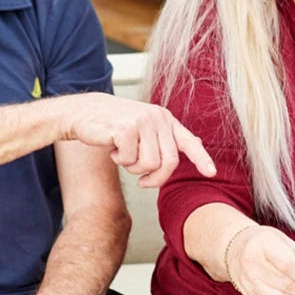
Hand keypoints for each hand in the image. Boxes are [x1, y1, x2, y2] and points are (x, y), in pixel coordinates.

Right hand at [62, 93, 215, 186]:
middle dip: (155, 179)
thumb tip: (196, 142)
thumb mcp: (144, 128)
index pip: (189, 142)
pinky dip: (120, 160)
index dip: (201, 159)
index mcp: (165, 119)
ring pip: (150, 165)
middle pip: (169, 163)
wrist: (82, 112)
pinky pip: (130, 161)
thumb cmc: (114, 126)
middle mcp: (158, 118)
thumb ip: (167, 137)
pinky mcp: (126, 128)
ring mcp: (143, 121)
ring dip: (133, 168)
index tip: (211, 173)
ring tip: (123, 154)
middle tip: (142, 181)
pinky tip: (112, 147)